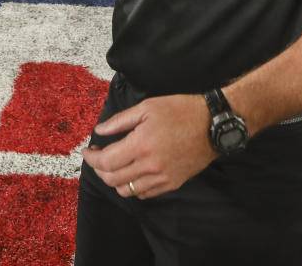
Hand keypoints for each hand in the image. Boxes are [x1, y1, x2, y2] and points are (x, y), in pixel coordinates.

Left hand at [81, 94, 215, 199]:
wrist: (213, 125)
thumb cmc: (180, 111)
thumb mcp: (147, 108)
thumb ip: (120, 121)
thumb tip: (99, 131)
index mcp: (140, 145)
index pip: (106, 162)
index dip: (91, 158)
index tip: (88, 150)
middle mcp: (150, 166)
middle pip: (112, 179)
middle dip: (99, 170)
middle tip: (98, 157)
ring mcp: (162, 178)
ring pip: (127, 191)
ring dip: (114, 180)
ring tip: (114, 165)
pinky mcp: (173, 184)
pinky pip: (144, 194)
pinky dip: (133, 186)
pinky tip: (132, 172)